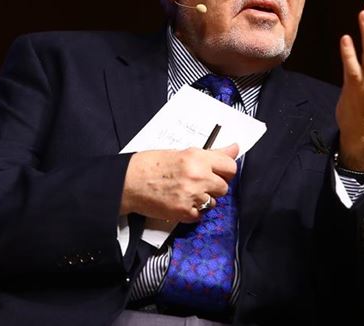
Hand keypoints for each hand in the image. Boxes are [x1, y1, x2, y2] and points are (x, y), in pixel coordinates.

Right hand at [120, 144, 238, 222]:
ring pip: (213, 202)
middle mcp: (198, 177)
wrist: (129, 183)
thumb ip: (212, 154)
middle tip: (199, 182)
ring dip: (204, 199)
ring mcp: (192, 197)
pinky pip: (201, 215)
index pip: (230, 167)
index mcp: (197, 158)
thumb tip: (235, 148)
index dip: (225, 171)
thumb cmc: (151, 164)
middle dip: (214, 186)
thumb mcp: (183, 152)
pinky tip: (181, 201)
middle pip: (224, 187)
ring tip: (186, 192)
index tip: (219, 172)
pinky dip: (193, 210)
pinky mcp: (185, 213)